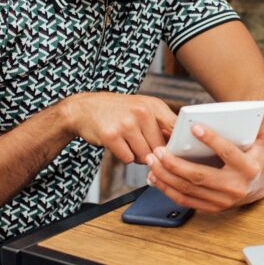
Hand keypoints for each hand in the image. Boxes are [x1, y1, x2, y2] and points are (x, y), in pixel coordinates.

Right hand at [59, 92, 176, 164]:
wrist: (84, 108)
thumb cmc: (118, 111)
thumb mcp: (143, 109)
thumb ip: (162, 125)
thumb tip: (179, 148)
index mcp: (154, 105)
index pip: (177, 128)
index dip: (178, 144)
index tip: (177, 152)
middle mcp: (142, 112)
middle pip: (160, 148)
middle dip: (153, 154)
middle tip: (142, 145)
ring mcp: (126, 123)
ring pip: (145, 156)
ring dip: (138, 156)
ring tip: (129, 143)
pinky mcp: (111, 136)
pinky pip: (128, 159)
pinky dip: (125, 156)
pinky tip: (118, 144)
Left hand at [144, 97, 263, 212]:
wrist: (256, 187)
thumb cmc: (254, 158)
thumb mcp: (262, 139)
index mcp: (248, 168)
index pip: (228, 153)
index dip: (212, 140)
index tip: (194, 128)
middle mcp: (235, 187)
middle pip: (200, 176)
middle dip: (175, 163)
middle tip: (159, 149)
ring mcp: (221, 200)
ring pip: (188, 189)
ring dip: (166, 175)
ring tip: (152, 160)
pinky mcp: (210, 208)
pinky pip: (185, 200)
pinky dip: (167, 189)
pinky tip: (155, 176)